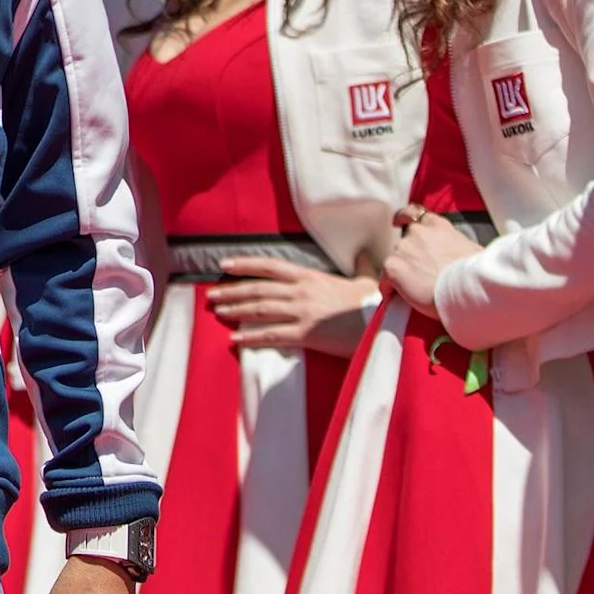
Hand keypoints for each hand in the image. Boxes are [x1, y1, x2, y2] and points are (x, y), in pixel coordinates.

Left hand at [209, 259, 375, 354]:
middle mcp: (301, 291)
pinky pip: (271, 335)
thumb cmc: (373, 302)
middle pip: (257, 289)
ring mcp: (302, 312)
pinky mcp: (305, 334)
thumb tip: (365, 254)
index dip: (245, 265)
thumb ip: (359, 266)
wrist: (382, 322)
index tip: (224, 264)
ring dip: (235, 310)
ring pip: (259, 309)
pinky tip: (234, 338)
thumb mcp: (364, 279)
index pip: (269, 266)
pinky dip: (250, 336)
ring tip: (218, 312)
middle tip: (211, 295)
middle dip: (231, 291)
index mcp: (310, 276)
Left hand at [380, 205, 481, 311]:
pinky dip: (390, 290)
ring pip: (395, 262)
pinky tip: (400, 300)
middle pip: (404, 243)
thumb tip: (462, 252)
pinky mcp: (393, 267)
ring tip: (417, 291)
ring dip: (402, 274)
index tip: (398, 223)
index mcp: (437, 225)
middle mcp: (417, 232)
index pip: (413, 213)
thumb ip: (458, 243)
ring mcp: (403, 248)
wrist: (466, 289)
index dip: (404, 218)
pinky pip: (385, 281)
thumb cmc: (476, 273)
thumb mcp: (473, 249)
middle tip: (421, 276)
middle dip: (409, 257)